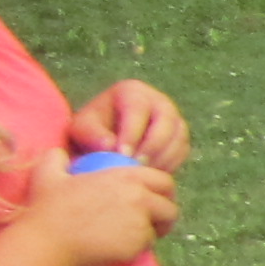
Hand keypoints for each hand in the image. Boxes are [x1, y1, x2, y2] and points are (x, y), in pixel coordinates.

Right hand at [19, 147, 175, 265]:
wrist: (47, 241)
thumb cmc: (48, 208)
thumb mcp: (49, 173)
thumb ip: (58, 158)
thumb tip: (61, 154)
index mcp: (126, 178)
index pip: (164, 181)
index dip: (163, 191)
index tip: (155, 199)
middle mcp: (140, 199)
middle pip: (170, 209)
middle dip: (165, 216)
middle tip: (153, 222)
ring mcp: (140, 224)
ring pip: (157, 230)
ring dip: (148, 233)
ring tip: (131, 236)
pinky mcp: (136, 247)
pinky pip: (143, 248)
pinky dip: (134, 249)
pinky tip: (117, 247)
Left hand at [71, 80, 190, 167]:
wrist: (104, 141)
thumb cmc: (91, 132)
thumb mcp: (82, 129)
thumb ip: (93, 135)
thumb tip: (111, 146)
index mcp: (132, 91)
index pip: (138, 109)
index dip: (133, 132)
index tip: (123, 155)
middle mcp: (158, 101)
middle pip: (166, 121)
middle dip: (153, 146)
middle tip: (138, 166)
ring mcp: (173, 118)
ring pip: (178, 136)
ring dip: (163, 157)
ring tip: (144, 173)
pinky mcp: (179, 137)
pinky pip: (182, 150)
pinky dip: (170, 163)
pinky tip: (152, 173)